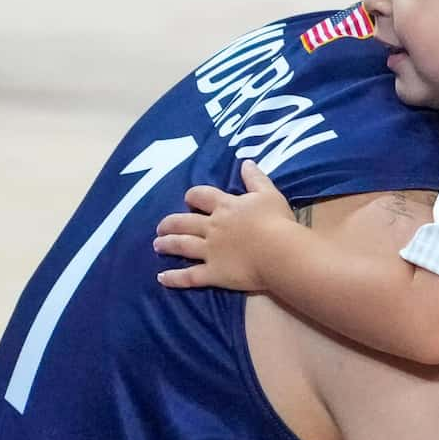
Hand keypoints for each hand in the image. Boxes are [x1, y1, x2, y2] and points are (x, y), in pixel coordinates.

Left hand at [154, 160, 296, 290]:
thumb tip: (246, 162)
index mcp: (225, 207)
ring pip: (182, 245)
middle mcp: (212, 227)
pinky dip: (174, 278)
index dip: (192, 196)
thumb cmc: (278, 222)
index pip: (201, 196)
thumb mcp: (269, 194)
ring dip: (167, 244)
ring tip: (158, 245)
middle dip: (170, 223)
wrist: (281, 252)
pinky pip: (190, 276)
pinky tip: (162, 278)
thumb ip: (255, 178)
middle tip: (162, 227)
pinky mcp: (214, 273)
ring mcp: (210, 251)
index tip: (189, 199)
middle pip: (184, 221)